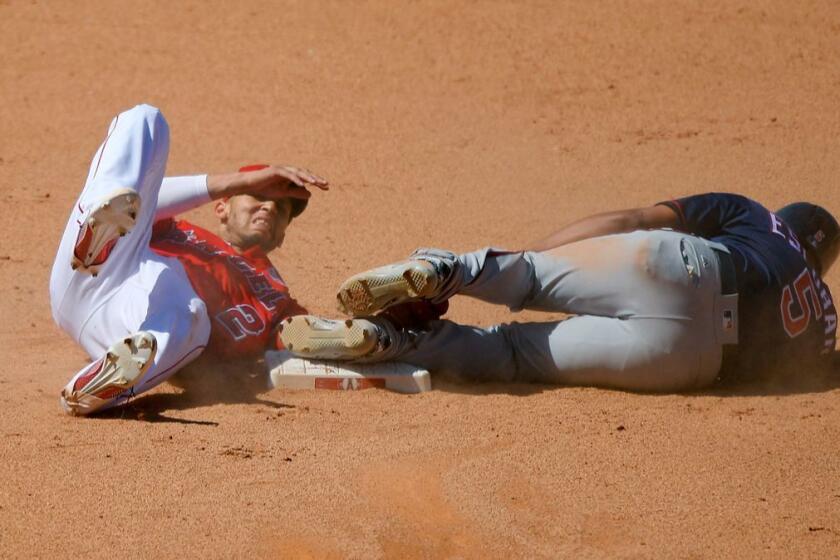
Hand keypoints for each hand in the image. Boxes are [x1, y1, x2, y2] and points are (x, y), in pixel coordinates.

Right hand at [208, 165, 328, 200]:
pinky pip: (287, 174)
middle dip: (316, 179)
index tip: (326, 188)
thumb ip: (296, 192)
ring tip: (317, 183)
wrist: (249, 185)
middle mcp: (288, 170)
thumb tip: (310, 194)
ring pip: (298, 172)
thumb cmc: (265, 189)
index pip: (306, 178)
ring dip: (308, 177)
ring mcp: (281, 169)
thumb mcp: (284, 193)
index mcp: (291, 176)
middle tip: (326, 185)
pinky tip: (302, 183)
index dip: (316, 182)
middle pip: (305, 174)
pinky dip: (295, 178)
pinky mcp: (275, 171)